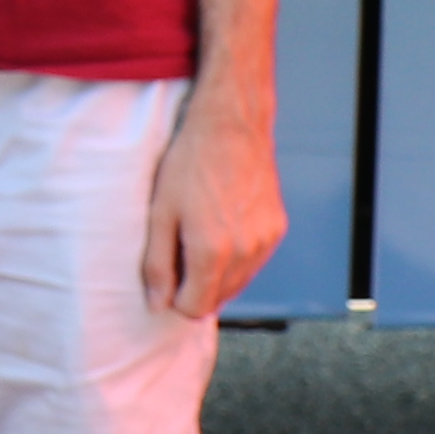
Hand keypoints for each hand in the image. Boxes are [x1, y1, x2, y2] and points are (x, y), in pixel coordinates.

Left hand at [143, 79, 284, 320]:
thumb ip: (157, 265)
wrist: (230, 125)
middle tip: (179, 251)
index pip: (195, 308)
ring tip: (199, 237)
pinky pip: (254, 262)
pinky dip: (237, 258)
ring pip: (239, 283)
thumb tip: (157, 305)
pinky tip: (221, 229)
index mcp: (213, 252)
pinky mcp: (277, 228)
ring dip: (217, 275)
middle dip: (196, 288)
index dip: (175, 298)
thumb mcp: (160, 213)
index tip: (166, 275)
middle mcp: (246, 252)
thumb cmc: (189, 164)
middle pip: (219, 299)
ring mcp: (266, 241)